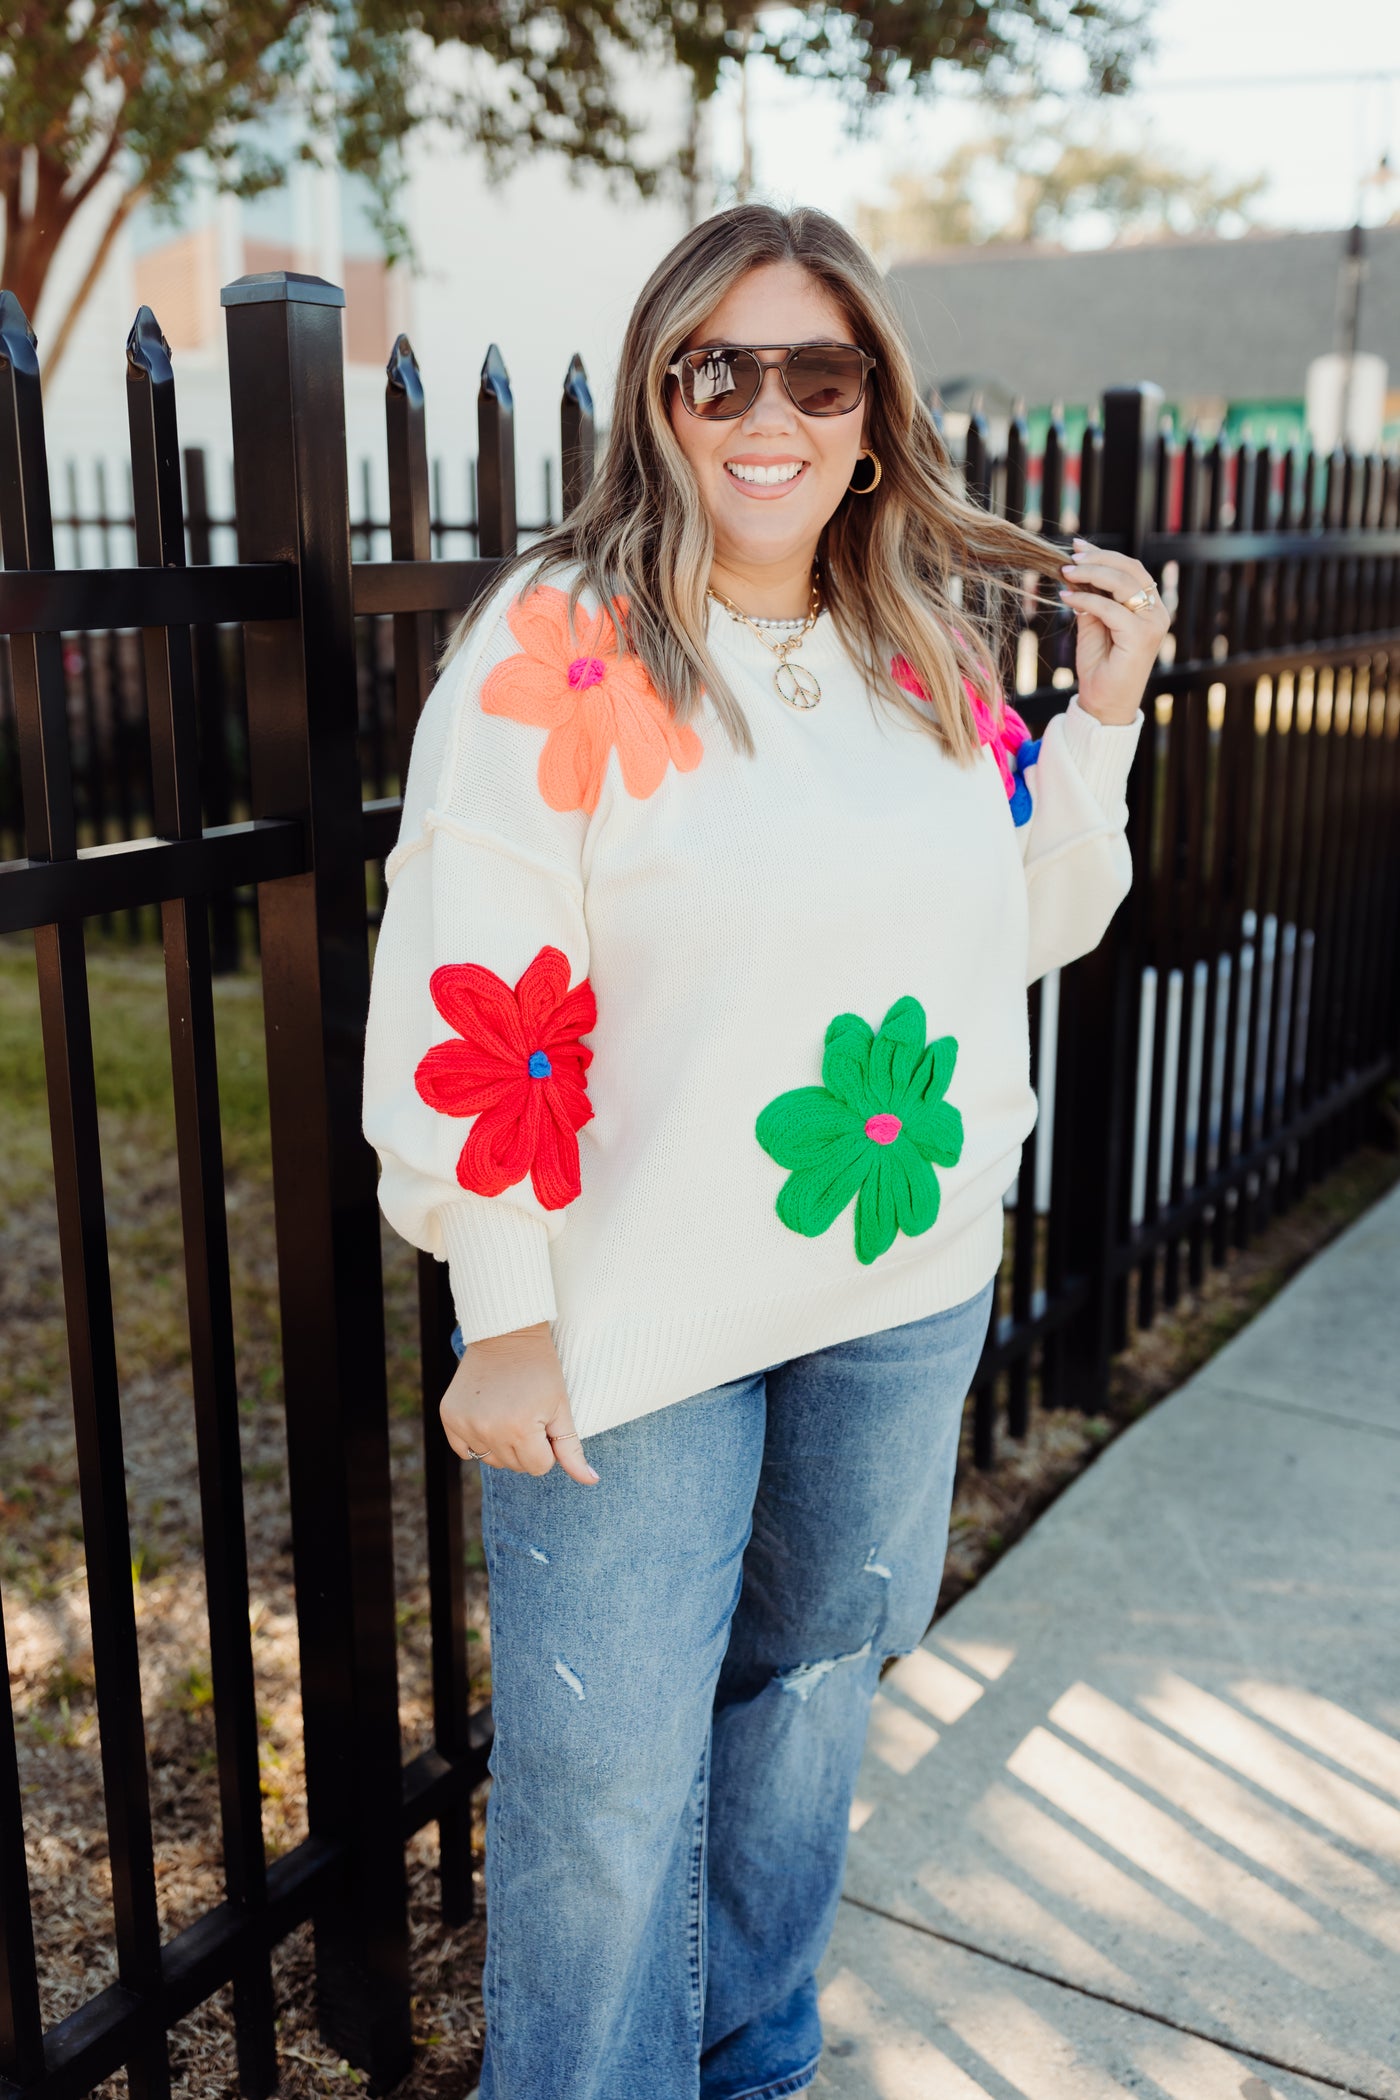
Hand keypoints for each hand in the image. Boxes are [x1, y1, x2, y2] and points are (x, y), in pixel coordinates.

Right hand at [440, 1322, 598, 1483]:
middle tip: (527, 1414)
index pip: (539, 1467)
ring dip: (502, 1445)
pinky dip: (477, 1441)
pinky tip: (488, 1417)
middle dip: (526, 1447)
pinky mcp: (449, 1416)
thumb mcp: (560, 1408)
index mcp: (519, 1429)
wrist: (505, 1334)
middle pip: (514, 1466)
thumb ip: (572, 1449)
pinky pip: (464, 1451)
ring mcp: (465, 1423)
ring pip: (491, 1460)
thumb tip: (591, 1481)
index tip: (544, 1421)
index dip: (546, 1447)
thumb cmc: (540, 1370)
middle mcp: (488, 1430)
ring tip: (508, 1413)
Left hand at [1057, 537, 1171, 724]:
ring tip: (1065, 573)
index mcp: (1150, 607)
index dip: (1104, 555)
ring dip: (1090, 574)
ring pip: (1122, 584)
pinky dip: (1086, 600)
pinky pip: (1110, 609)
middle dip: (1097, 559)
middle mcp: (1157, 612)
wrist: (1103, 704)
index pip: (1131, 569)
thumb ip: (1091, 600)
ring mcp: (1153, 623)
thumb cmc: (1100, 667)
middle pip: (1130, 570)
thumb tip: (1076, 571)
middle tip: (1070, 556)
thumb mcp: (1093, 625)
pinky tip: (1067, 598)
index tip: (1078, 547)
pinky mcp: (1141, 636)